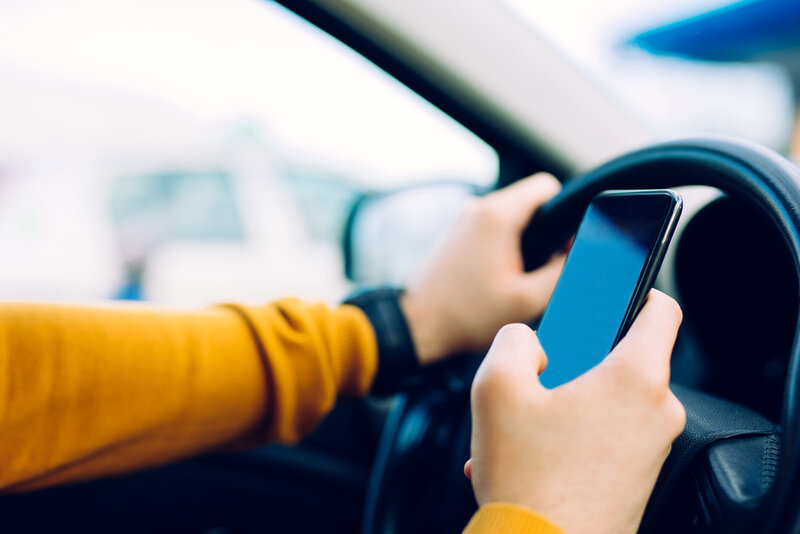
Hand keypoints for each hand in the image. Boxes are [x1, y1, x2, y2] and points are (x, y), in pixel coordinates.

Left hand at [401, 173, 565, 364]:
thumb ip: (562, 271)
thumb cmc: (466, 315)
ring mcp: (463, 219)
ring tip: (518, 279)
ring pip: (511, 217)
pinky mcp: (456, 234)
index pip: (547, 186)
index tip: (564, 246)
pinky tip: (498, 279)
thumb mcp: (527, 300)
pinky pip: (492, 229)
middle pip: (529, 202)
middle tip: (541, 270)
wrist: (417, 326)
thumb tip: (578, 253)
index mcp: (497, 215)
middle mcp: (478, 208)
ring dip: (523, 243)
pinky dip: (503, 248)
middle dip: (544, 233)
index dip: (565, 213)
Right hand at [466, 290, 685, 533]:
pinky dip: (571, 433)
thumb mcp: (497, 387)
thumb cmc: (529, 479)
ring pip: (607, 399)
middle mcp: (656, 412)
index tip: (607, 292)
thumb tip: (530, 343)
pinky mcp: (638, 476)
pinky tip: (531, 453)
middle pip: (621, 358)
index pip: (659, 310)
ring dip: (564, 403)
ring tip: (524, 426)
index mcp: (634, 379)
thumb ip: (513, 340)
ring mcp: (651, 448)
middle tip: (536, 375)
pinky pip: (607, 434)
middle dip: (573, 361)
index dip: (633, 290)